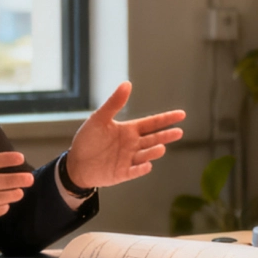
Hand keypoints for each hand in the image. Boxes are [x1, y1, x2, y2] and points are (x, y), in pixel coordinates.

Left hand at [65, 82, 184, 189]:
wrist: (76, 163)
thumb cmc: (88, 139)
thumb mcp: (99, 118)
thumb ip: (114, 103)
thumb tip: (127, 84)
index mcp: (129, 130)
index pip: (152, 123)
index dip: (166, 119)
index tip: (181, 114)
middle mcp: (133, 145)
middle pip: (153, 139)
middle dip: (166, 136)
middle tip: (179, 132)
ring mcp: (129, 160)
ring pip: (145, 155)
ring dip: (153, 152)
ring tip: (161, 147)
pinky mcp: (122, 173)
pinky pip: (134, 171)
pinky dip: (140, 169)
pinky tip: (147, 165)